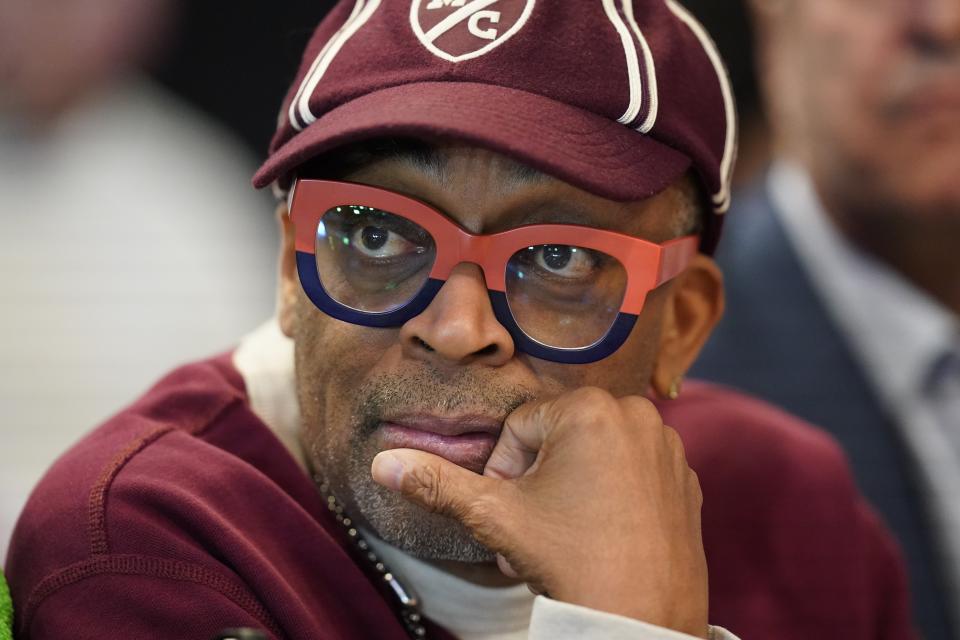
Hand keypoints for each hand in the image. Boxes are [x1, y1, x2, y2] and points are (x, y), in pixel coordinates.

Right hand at [371, 387, 708, 637]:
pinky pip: (633, 472)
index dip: (503, 471)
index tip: (508, 511)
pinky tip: (602, 534)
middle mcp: (637, 414)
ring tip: (565, 532)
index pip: (520, 426)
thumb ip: (437, 483)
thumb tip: (382, 462)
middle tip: (533, 525)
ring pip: (596, 453)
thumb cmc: (570, 560)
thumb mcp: (496, 517)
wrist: (639, 620)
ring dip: (571, 486)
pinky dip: (612, 495)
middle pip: (559, 436)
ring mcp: (669, 447)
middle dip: (536, 479)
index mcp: (590, 408)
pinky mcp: (687, 480)